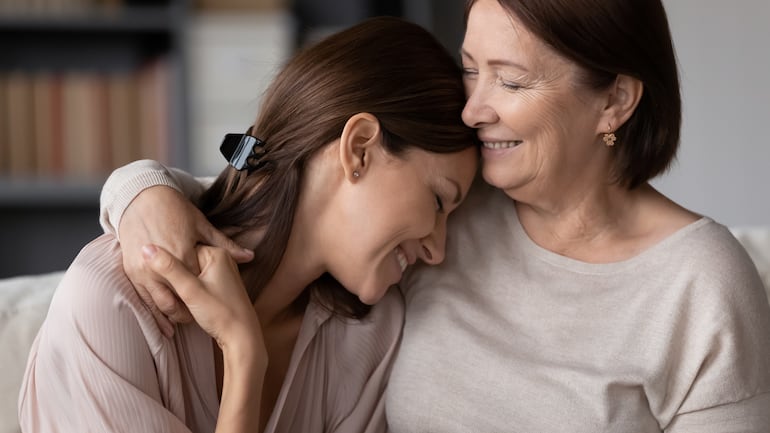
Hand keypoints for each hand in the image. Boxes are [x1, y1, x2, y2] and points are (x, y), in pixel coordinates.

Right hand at [119, 186, 253, 336]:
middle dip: (188, 308)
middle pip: (178, 296)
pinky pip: (145, 297)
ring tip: (184, 318)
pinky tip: (166, 316)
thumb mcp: (202, 226)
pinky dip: (156, 308)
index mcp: (183, 254)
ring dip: (171, 313)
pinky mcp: (131, 270)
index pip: (197, 283)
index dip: (205, 295)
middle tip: (200, 315)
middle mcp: (160, 263)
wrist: (140, 197)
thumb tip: (251, 256)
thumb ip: (225, 245)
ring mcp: (142, 268)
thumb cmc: (175, 209)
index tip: (214, 305)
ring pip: (160, 301)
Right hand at [141, 244, 264, 353]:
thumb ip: (169, 269)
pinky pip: (194, 283)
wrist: (242, 337)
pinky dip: (187, 294)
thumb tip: (145, 249)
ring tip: (190, 306)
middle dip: (176, 283)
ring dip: (180, 291)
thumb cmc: (221, 314)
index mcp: (215, 253)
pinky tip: (190, 307)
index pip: (179, 252)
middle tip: (185, 299)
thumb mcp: (191, 290)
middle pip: (184, 263)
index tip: (173, 288)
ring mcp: (218, 271)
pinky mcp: (215, 284)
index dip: (170, 272)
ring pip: (187, 276)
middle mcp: (219, 258)